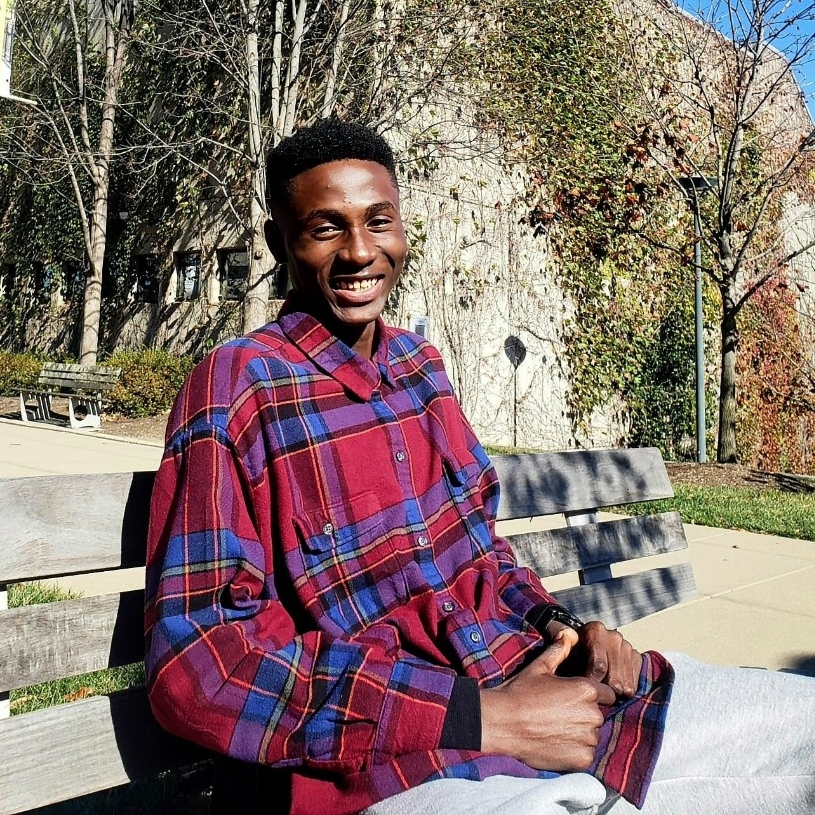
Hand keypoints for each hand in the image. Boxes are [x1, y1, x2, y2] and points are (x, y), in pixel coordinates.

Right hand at [480, 628, 616, 771]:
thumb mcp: (539, 667)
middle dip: (583, 714)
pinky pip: (586, 754)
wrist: (502, 723)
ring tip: (554, 729)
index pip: (606, 693)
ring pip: (592, 735)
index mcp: (587, 689)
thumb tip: (569, 633)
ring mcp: (588, 739)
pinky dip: (574, 751)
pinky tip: (555, 743)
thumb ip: (559, 650)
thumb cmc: (520, 692)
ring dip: (580, 733)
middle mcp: (592, 714)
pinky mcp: (582, 760)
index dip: (589, 695)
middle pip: (597, 715)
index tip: (571, 698)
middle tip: (558, 714)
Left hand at [547, 620, 641, 698]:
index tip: (582, 691)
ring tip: (600, 697)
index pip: (599, 665)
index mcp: (595, 630)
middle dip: (602, 693)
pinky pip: (633, 685)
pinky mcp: (636, 658)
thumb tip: (565, 635)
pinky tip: (610, 692)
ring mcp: (626, 647)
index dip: (590, 683)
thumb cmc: (567, 651)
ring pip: (625, 684)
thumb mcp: (558, 646)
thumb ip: (558, 642)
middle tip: (592, 701)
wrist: (580, 647)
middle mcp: (613, 636)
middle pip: (614, 678)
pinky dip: (623, 693)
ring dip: (613, 695)